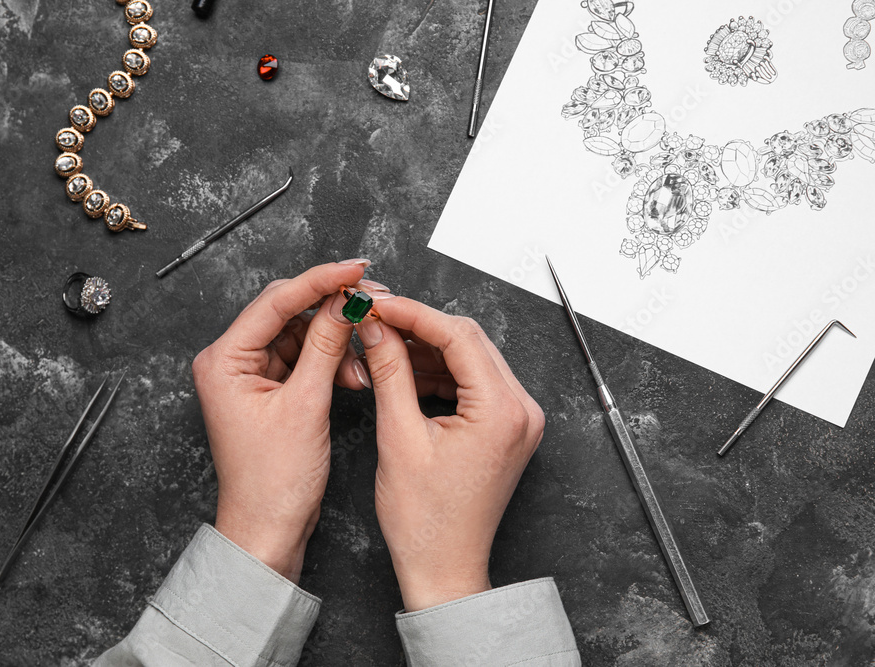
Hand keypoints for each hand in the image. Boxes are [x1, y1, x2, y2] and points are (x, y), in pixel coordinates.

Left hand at [192, 260, 373, 582]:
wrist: (269, 530)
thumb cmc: (274, 482)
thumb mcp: (307, 405)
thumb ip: (326, 346)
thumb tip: (346, 302)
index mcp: (223, 361)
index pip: (275, 302)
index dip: (319, 280)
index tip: (356, 269)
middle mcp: (230, 362)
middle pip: (286, 313)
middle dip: (331, 309)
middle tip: (372, 298)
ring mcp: (249, 376)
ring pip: (300, 335)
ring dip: (336, 341)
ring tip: (367, 356)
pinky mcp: (269, 391)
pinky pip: (304, 359)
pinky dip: (331, 362)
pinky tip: (355, 374)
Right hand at [357, 297, 545, 610]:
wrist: (444, 568)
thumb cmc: (425, 521)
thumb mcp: (399, 437)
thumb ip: (390, 373)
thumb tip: (378, 329)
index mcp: (502, 411)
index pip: (458, 336)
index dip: (414, 314)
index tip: (380, 305)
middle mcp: (521, 411)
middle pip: (470, 342)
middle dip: (421, 327)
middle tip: (379, 320)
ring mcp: (519, 420)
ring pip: (472, 360)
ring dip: (430, 349)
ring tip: (385, 345)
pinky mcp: (508, 429)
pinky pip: (475, 383)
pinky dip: (442, 373)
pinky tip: (407, 370)